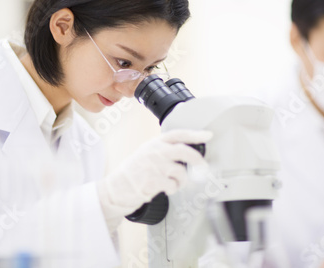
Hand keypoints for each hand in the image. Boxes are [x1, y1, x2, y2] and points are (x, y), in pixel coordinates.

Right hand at [97, 129, 211, 230]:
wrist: (115, 190)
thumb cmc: (131, 174)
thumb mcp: (145, 154)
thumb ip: (162, 151)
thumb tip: (185, 154)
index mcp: (154, 144)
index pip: (177, 134)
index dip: (194, 134)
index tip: (207, 135)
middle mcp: (154, 152)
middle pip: (184, 151)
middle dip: (198, 159)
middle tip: (203, 167)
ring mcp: (154, 166)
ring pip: (181, 172)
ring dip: (182, 181)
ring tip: (174, 184)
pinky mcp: (153, 181)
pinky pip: (174, 185)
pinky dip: (173, 189)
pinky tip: (166, 189)